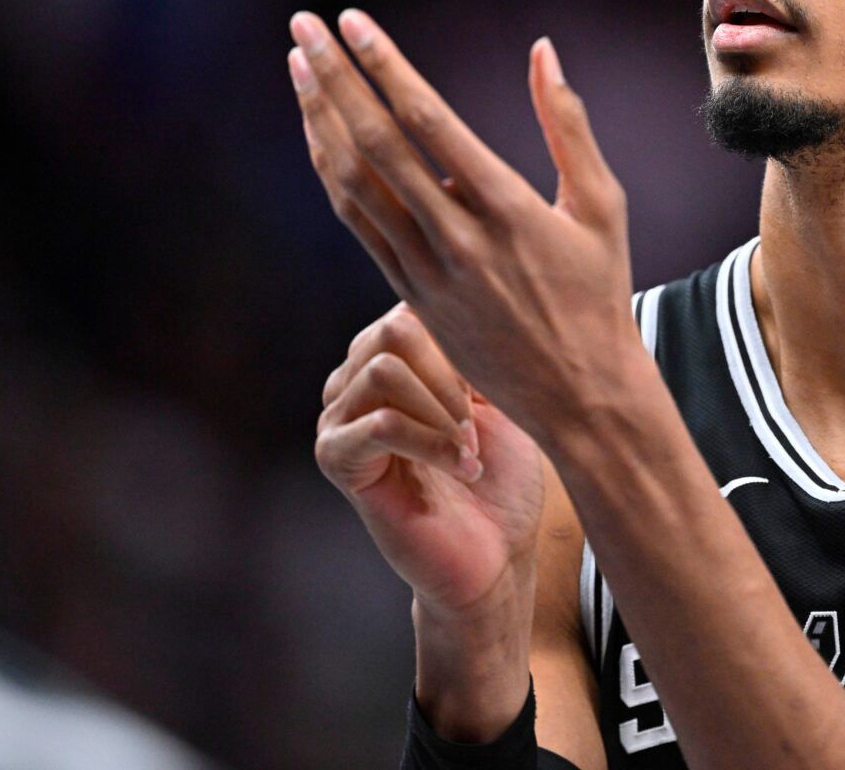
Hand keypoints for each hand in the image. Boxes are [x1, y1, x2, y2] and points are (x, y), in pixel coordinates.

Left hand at [286, 8, 639, 441]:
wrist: (579, 391)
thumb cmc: (599, 291)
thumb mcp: (601, 205)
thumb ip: (567, 125)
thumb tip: (543, 49)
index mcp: (509, 208)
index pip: (429, 123)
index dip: (385, 68)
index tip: (354, 22)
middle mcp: (458, 238)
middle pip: (377, 146)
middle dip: (334, 80)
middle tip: (304, 26)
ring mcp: (427, 270)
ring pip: (354, 184)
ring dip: (319, 120)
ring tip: (298, 65)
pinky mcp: (410, 294)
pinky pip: (357, 222)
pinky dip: (329, 171)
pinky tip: (317, 133)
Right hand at [314, 303, 545, 614]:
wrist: (496, 555)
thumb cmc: (506, 476)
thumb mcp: (507, 395)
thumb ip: (485, 344)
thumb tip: (489, 288)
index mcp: (394, 354)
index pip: (418, 305)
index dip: (468, 341)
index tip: (501, 389)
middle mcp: (355, 377)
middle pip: (396, 329)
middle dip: (453, 373)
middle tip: (482, 423)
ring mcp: (339, 417)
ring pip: (385, 370)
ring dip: (443, 410)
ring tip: (470, 450)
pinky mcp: (337, 460)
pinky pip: (380, 423)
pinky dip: (432, 442)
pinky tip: (462, 468)